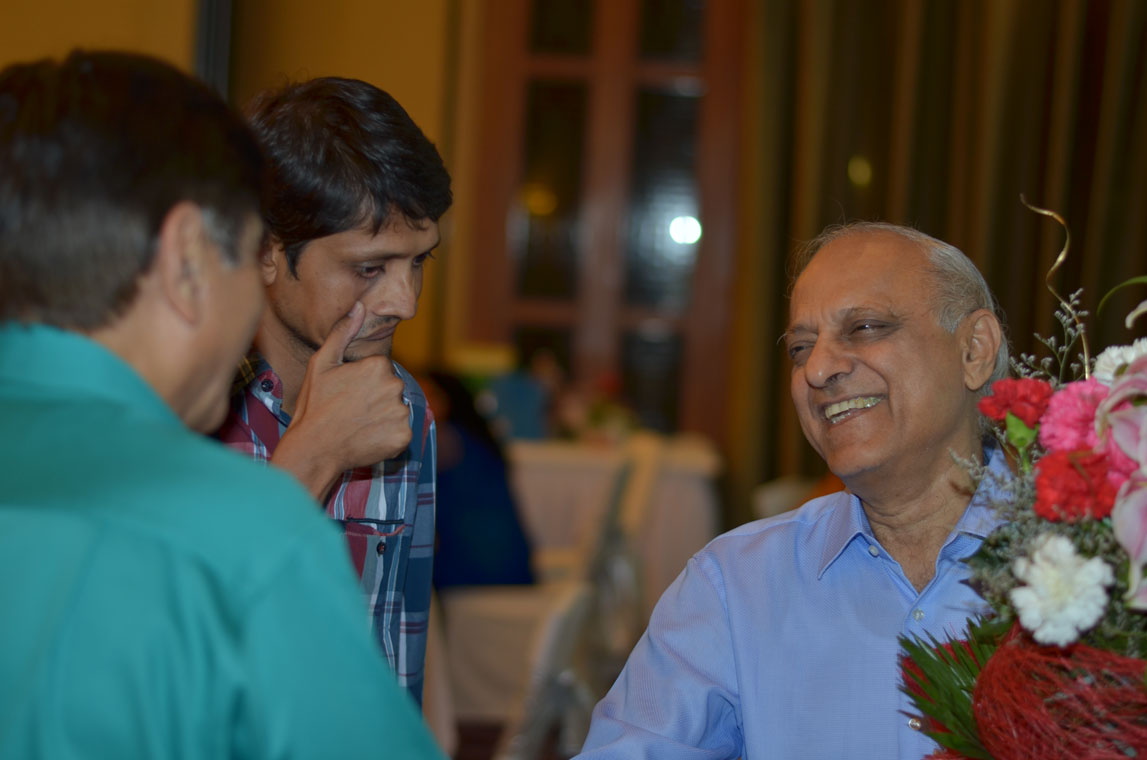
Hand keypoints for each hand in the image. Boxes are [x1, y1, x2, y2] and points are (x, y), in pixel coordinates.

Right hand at [271, 301, 411, 499]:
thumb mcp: (322, 364)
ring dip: (384, 418)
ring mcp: (400, 413)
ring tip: (359, 425)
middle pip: (392, 390)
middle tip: (353, 411)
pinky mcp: (403, 436)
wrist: (314, 448)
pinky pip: (401, 433)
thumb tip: (359, 306)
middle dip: (377, 398)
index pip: (382, 371)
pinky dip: (388, 437)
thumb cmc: (315, 405)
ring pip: (397, 411)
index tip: (349, 394)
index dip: (365, 382)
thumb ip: (343, 333)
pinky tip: (368, 438)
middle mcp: (394, 387)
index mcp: (378, 366)